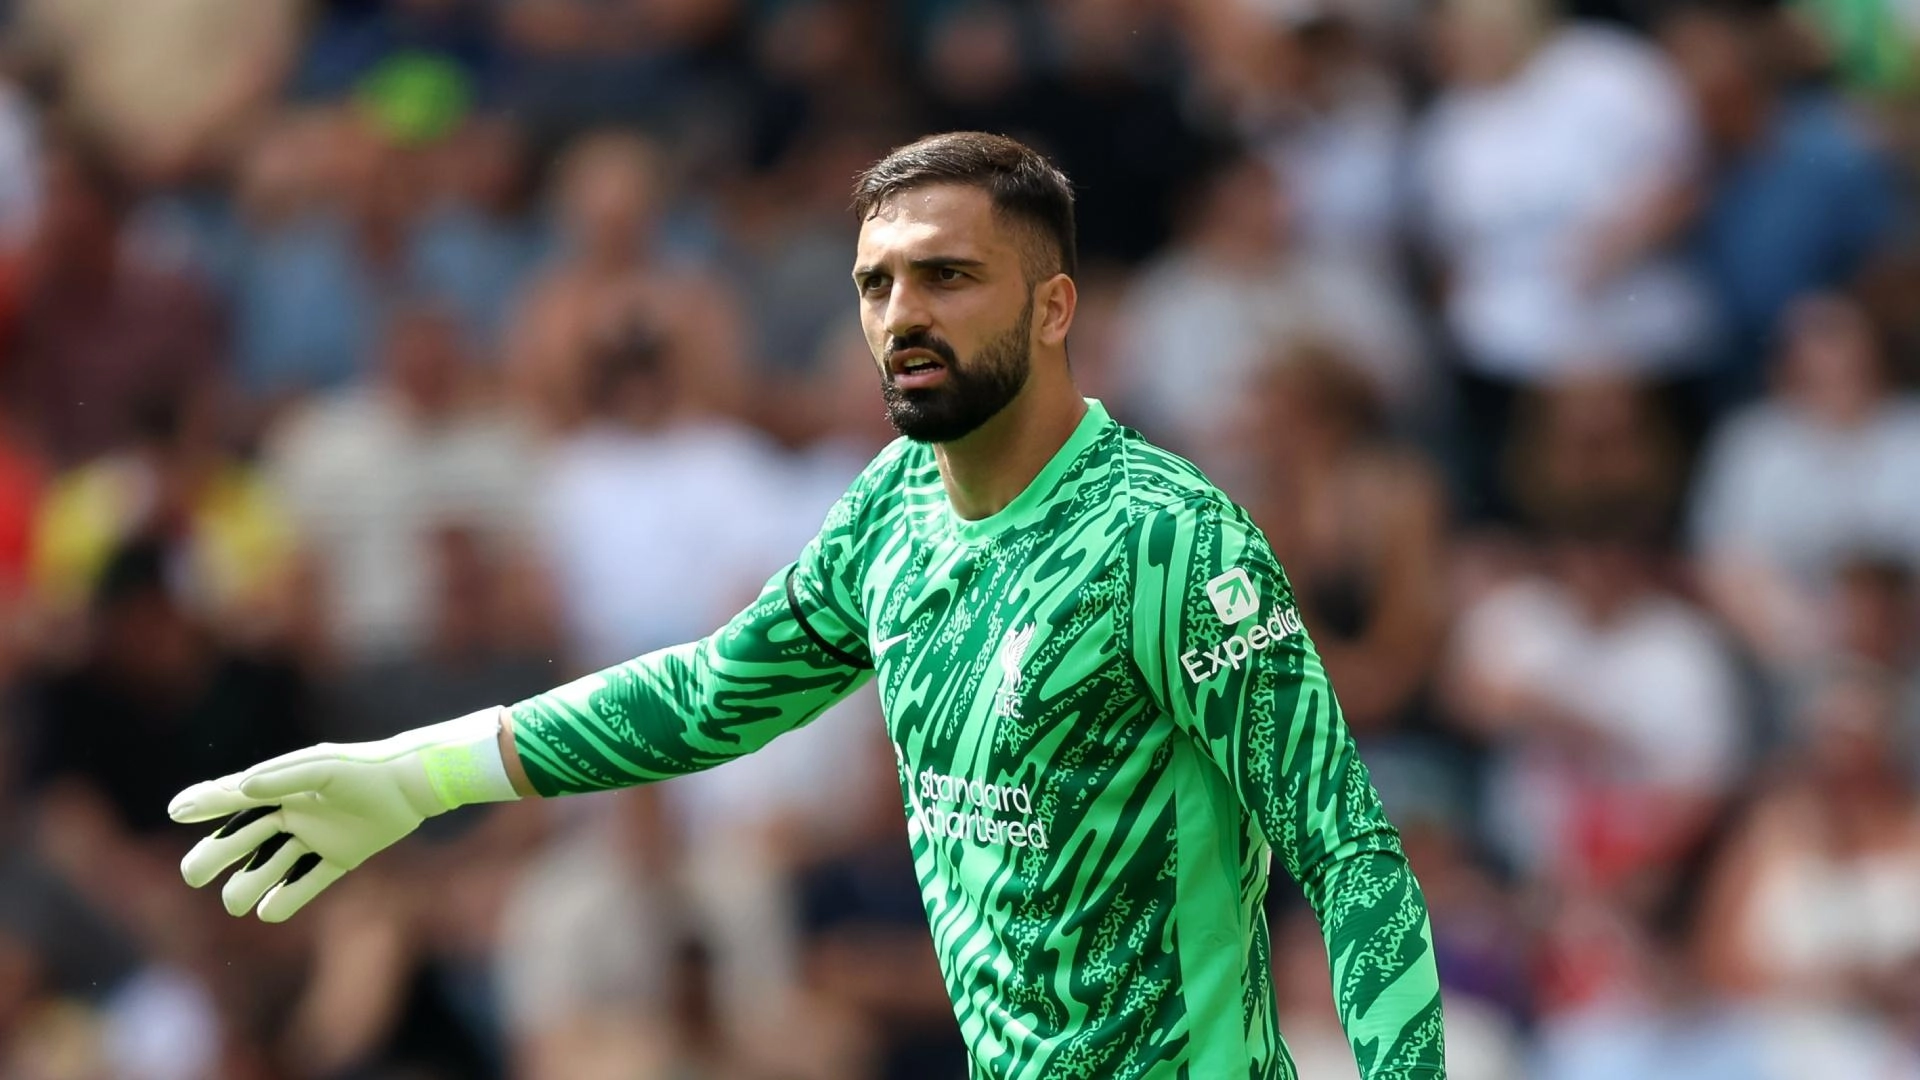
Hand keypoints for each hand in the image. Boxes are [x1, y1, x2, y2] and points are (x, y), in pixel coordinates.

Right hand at [168, 708, 518, 921]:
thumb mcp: (322, 768)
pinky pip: (307, 882)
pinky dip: (288, 898)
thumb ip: (281, 777)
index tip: (175, 811)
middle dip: (215, 856)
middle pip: (243, 839)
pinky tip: (268, 911)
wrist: (412, 785)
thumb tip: (239, 788)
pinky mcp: (340, 857)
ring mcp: (315, 838)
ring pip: (270, 866)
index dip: (205, 804)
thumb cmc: (365, 769)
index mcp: (283, 787)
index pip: (235, 798)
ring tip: (236, 902)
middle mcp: (293, 813)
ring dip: (248, 885)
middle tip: (193, 874)